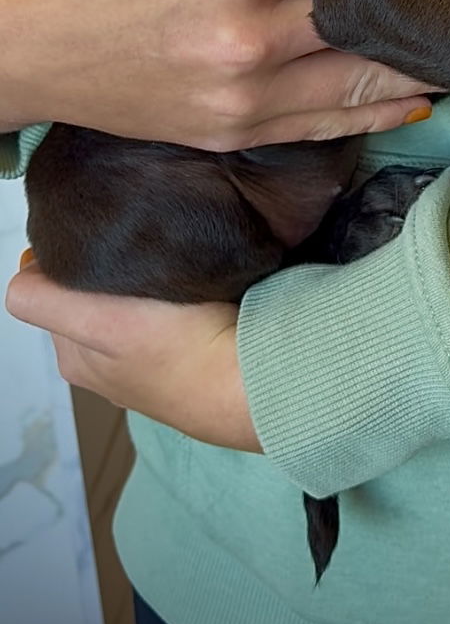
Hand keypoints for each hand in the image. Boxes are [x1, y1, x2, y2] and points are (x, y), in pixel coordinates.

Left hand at [6, 255, 259, 449]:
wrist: (252, 379)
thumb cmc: (181, 350)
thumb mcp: (99, 322)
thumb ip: (45, 301)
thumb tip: (21, 274)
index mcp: (75, 357)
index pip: (51, 290)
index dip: (68, 261)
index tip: (101, 243)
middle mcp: (105, 365)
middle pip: (89, 293)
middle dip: (105, 270)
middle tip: (139, 253)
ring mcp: (147, 363)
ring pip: (129, 302)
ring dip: (142, 282)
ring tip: (168, 270)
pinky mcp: (187, 355)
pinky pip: (165, 314)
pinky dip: (172, 298)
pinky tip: (191, 293)